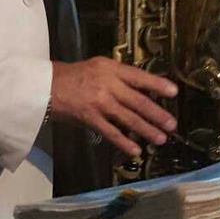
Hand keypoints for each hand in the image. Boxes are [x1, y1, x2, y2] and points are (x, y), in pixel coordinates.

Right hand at [51, 56, 177, 157]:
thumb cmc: (72, 76)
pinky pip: (111, 132)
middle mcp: (107, 84)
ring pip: (128, 118)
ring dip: (146, 130)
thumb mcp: (97, 68)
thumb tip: (141, 91)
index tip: (174, 92)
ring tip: (160, 139)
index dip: (158, 84)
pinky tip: (135, 150)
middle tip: (172, 124)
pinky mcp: (90, 118)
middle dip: (157, 113)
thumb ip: (117, 77)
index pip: (139, 76)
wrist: (45, 86)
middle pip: (138, 100)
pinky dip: (124, 142)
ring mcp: (99, 102)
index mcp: (110, 69)